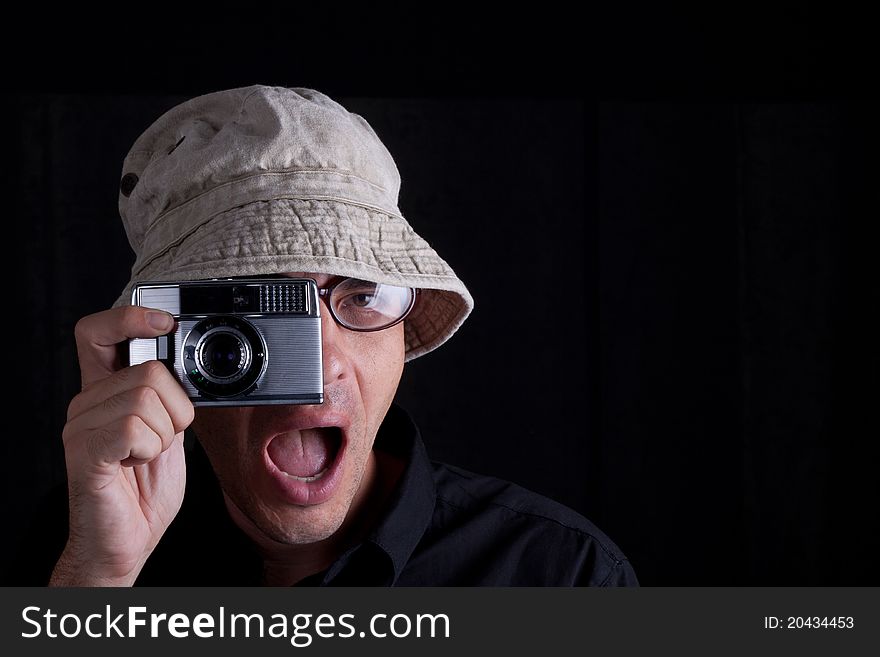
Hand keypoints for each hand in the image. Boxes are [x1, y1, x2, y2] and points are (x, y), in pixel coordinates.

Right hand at [50, 306, 193, 585]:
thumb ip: (169, 398)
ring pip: (147, 399)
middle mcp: (87, 403)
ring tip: (146, 456)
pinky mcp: (86, 453)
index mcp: (105, 392)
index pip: (98, 333)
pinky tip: (135, 463)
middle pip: (148, 370)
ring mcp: (81, 427)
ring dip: (165, 433)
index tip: (164, 321)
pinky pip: (134, 428)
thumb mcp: (168, 432)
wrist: (126, 541)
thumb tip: (185, 368)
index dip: (129, 317)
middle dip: (176, 407)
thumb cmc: (144, 490)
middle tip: (164, 438)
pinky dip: (150, 448)